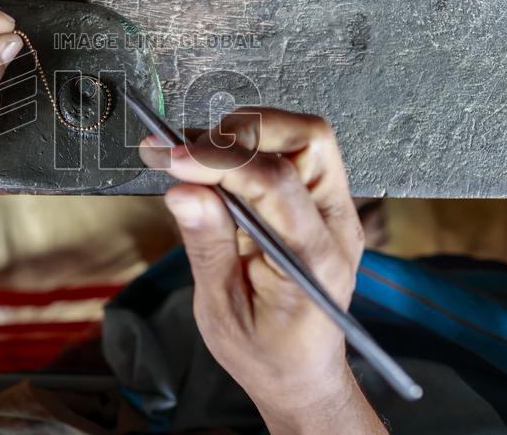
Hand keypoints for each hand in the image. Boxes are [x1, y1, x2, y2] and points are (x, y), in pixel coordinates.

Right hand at [139, 109, 381, 432]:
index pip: (276, 183)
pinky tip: (209, 163)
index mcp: (314, 258)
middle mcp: (335, 224)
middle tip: (188, 151)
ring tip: (191, 153)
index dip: (220, 161)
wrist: (303, 375)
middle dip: (244, 131)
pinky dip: (249, 148)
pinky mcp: (319, 205)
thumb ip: (207, 245)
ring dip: (246, 134)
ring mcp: (333, 210)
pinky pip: (292, 155)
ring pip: (302, 137)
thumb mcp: (222, 311)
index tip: (171, 158)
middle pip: (308, 139)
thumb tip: (182, 190)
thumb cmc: (266, 354)